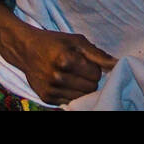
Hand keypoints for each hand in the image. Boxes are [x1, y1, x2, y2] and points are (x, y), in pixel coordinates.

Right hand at [0, 2, 116, 104]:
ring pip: (82, 97)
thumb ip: (98, 54)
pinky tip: (65, 83)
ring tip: (73, 76)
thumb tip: (117, 64)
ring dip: (82, 88)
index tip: (86, 62)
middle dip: (90, 79)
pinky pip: (69, 102)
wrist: (26, 50)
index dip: (94, 68)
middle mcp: (58, 77)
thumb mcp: (77, 41)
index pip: (96, 74)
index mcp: (67, 60)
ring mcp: (51, 89)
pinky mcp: (46, 98)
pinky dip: (71, 94)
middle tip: (81, 69)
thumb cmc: (55, 42)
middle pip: (90, 87)